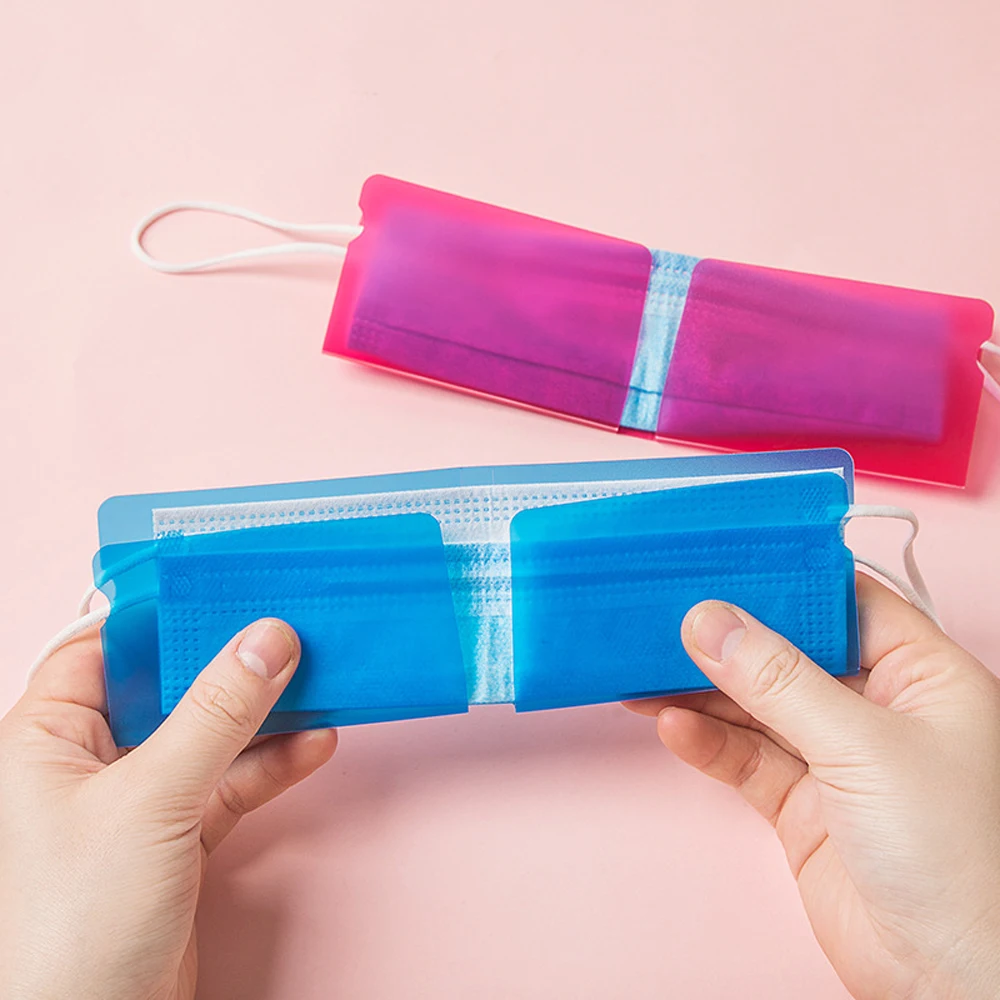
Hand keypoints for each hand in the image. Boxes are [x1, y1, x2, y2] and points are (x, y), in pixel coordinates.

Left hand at [0, 619, 337, 999]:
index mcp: (46, 737)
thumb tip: (269, 639)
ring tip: (322, 679)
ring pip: (207, 733)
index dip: (165, 612)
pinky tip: (315, 743)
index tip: (229, 583)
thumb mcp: (152, 800)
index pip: (104, 645)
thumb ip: (216, 715)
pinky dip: (272, 765)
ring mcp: (136, 800)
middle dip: (228, 661)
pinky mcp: (176, 838)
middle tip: (291, 625)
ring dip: (264, 713)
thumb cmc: (77, 923)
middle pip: (166, 685)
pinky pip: (229, 783)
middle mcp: (87, 760)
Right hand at [628, 574, 999, 999]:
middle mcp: (880, 710)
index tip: (717, 563)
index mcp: (922, 676)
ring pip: (757, 706)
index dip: (782, 581)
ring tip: (642, 668)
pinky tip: (672, 726)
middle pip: (789, 653)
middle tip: (661, 616)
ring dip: (701, 690)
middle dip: (727, 639)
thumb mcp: (863, 747)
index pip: (843, 604)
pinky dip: (707, 742)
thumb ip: (779, 681)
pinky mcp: (804, 806)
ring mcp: (838, 759)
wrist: (950, 983)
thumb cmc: (955, 856)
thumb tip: (709, 621)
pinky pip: (745, 758)